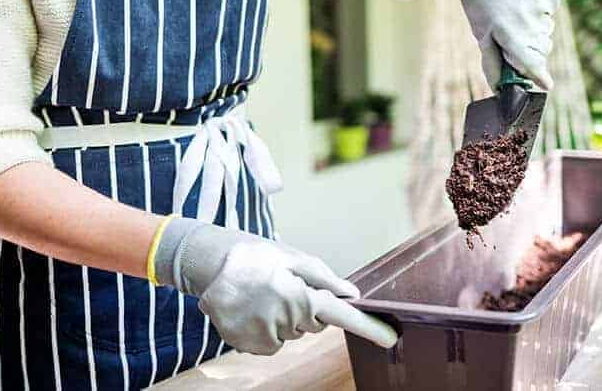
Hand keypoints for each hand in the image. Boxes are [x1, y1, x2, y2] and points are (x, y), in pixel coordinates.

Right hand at [154, 217, 396, 354]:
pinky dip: (266, 330)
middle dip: (306, 309)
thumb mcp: (293, 258)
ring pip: (292, 335)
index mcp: (299, 294)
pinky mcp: (247, 345)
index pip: (341, 314)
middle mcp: (284, 319)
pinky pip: (271, 344)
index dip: (368, 327)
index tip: (390, 337)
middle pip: (314, 325)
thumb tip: (353, 294)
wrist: (211, 264)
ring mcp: (264, 335)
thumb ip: (324, 278)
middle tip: (284, 286)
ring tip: (265, 295)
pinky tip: (254, 309)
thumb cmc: (257, 256)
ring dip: (285, 319)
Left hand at [435, 0, 560, 89]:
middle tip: (514, 35)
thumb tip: (500, 92)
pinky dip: (540, 8)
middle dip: (531, 48)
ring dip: (535, 26)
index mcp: (510, 33)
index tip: (547, 85)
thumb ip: (493, 65)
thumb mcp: (481, 36)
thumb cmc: (478, 5)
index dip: (539, 75)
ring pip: (547, 28)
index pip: (532, 62)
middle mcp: (529, 18)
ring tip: (515, 11)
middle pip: (542, 48)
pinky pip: (551, 9)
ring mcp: (542, 1)